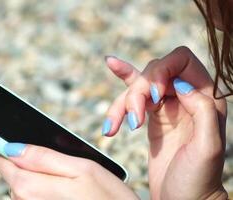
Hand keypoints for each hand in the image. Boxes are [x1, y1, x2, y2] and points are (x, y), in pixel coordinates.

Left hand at [0, 143, 138, 199]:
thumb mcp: (81, 169)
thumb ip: (44, 158)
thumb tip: (12, 148)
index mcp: (29, 188)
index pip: (4, 161)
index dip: (11, 148)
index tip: (16, 141)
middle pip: (15, 175)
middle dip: (32, 165)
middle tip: (61, 165)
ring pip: (25, 189)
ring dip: (41, 180)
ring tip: (68, 183)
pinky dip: (45, 193)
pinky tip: (66, 194)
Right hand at [103, 46, 227, 198]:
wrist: (182, 199)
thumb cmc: (198, 178)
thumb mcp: (207, 147)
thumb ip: (201, 110)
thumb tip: (179, 86)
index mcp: (206, 98)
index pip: (181, 60)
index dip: (162, 71)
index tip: (153, 97)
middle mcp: (187, 96)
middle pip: (154, 72)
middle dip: (138, 93)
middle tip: (135, 121)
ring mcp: (168, 105)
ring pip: (138, 86)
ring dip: (123, 104)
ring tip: (114, 127)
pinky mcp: (152, 115)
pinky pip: (135, 92)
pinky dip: (123, 77)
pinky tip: (112, 64)